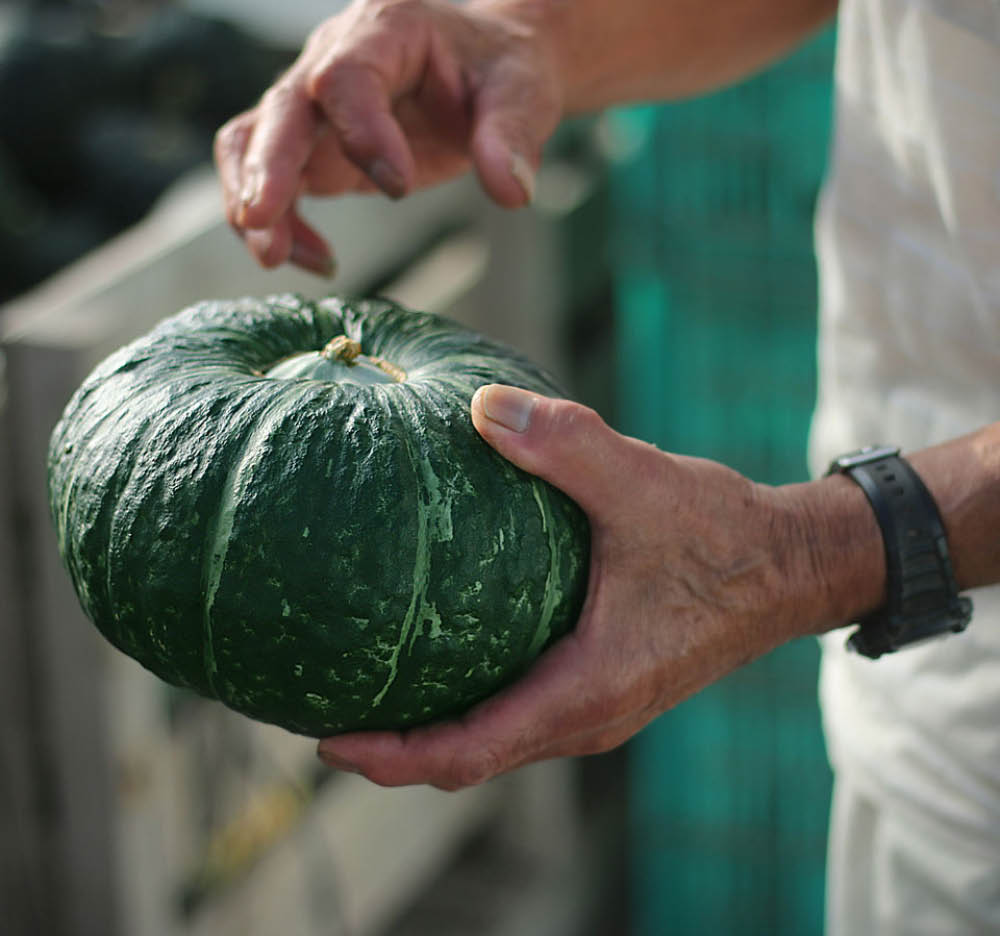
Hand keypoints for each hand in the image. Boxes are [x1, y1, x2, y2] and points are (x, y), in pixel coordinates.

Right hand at [214, 0, 562, 273]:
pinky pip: (274, 180)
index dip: (361, 131)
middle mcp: (337, 55)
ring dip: (255, 201)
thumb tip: (510, 192)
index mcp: (387, 27)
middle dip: (269, 168)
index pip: (347, 75)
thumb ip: (513, 136)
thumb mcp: (522, 93)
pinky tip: (317, 260)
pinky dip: (283, 223)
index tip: (399, 187)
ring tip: (276, 258)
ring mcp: (318, 103)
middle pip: (282, 107)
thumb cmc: (501, 72)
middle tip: (264, 224)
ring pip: (254, 141)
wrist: (489, 71)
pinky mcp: (316, 146)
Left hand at [317, 385, 874, 789]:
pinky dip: (472, 702)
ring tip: (370, 687)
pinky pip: (522, 712)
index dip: (392, 755)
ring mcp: (600, 705)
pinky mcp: (608, 682)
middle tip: (324, 706)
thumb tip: (481, 408)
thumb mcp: (644, 484)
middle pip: (471, 759)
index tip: (325, 739)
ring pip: (496, 739)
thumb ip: (567, 445)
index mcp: (588, 688)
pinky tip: (446, 650)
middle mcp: (589, 715)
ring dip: (431, 729)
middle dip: (395, 748)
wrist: (792, 567)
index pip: (469, 751)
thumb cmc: (727, 537)